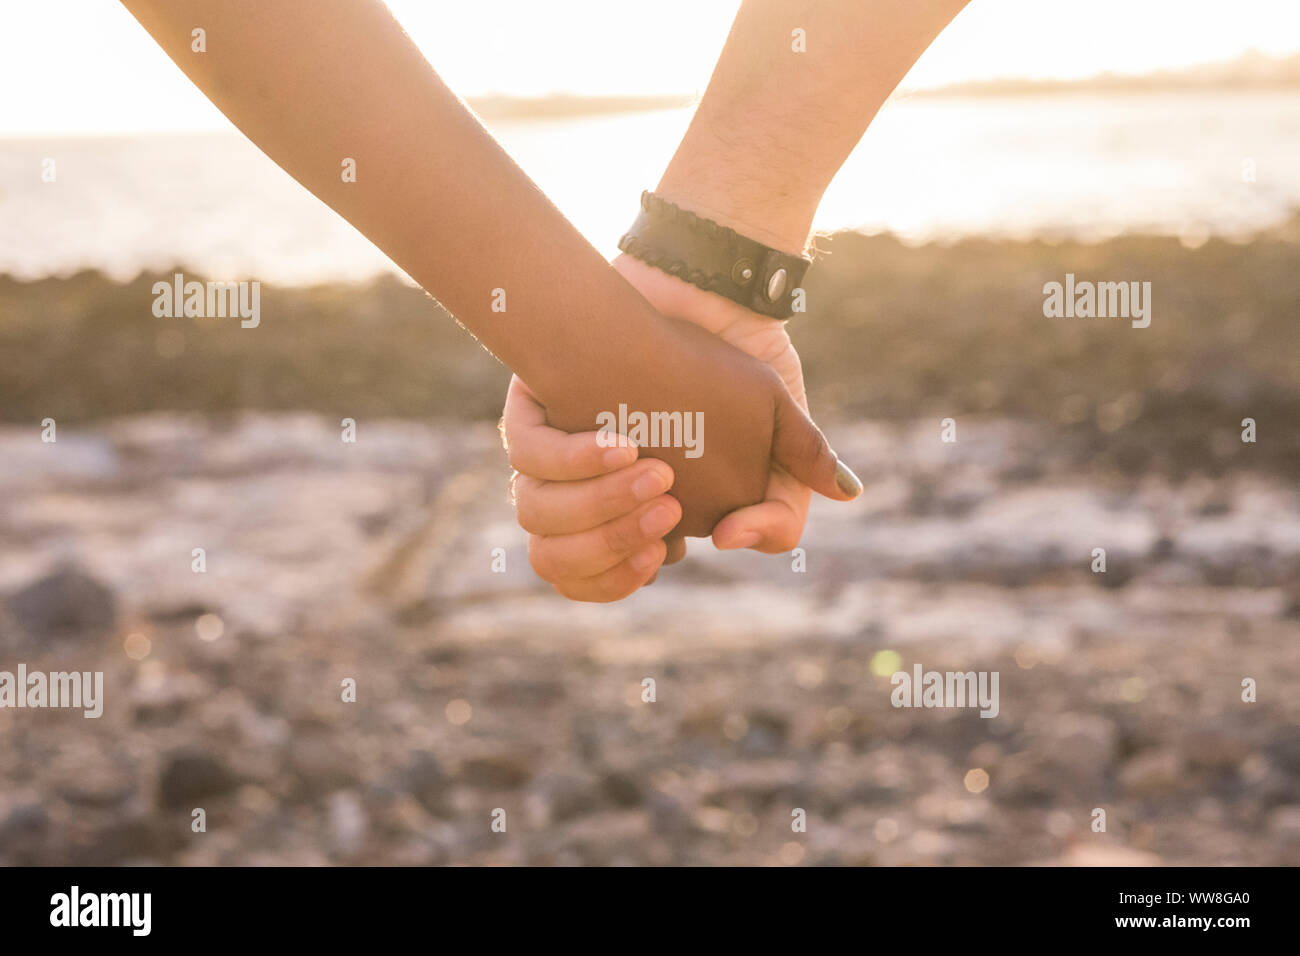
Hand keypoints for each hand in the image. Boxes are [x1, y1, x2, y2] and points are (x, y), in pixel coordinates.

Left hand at [501, 263, 860, 600]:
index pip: (614, 573)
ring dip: (594, 505)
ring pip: (538, 514)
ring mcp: (559, 451)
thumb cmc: (735, 357)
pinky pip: (528, 451)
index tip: (696, 541)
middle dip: (613, 547)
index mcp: (643, 510)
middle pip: (564, 559)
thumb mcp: (779, 416)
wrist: (695, 287)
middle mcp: (591, 489)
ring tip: (651, 473)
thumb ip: (800, 469)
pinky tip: (618, 439)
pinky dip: (570, 456)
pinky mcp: (539, 405)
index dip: (632, 573)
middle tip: (665, 506)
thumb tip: (846, 494)